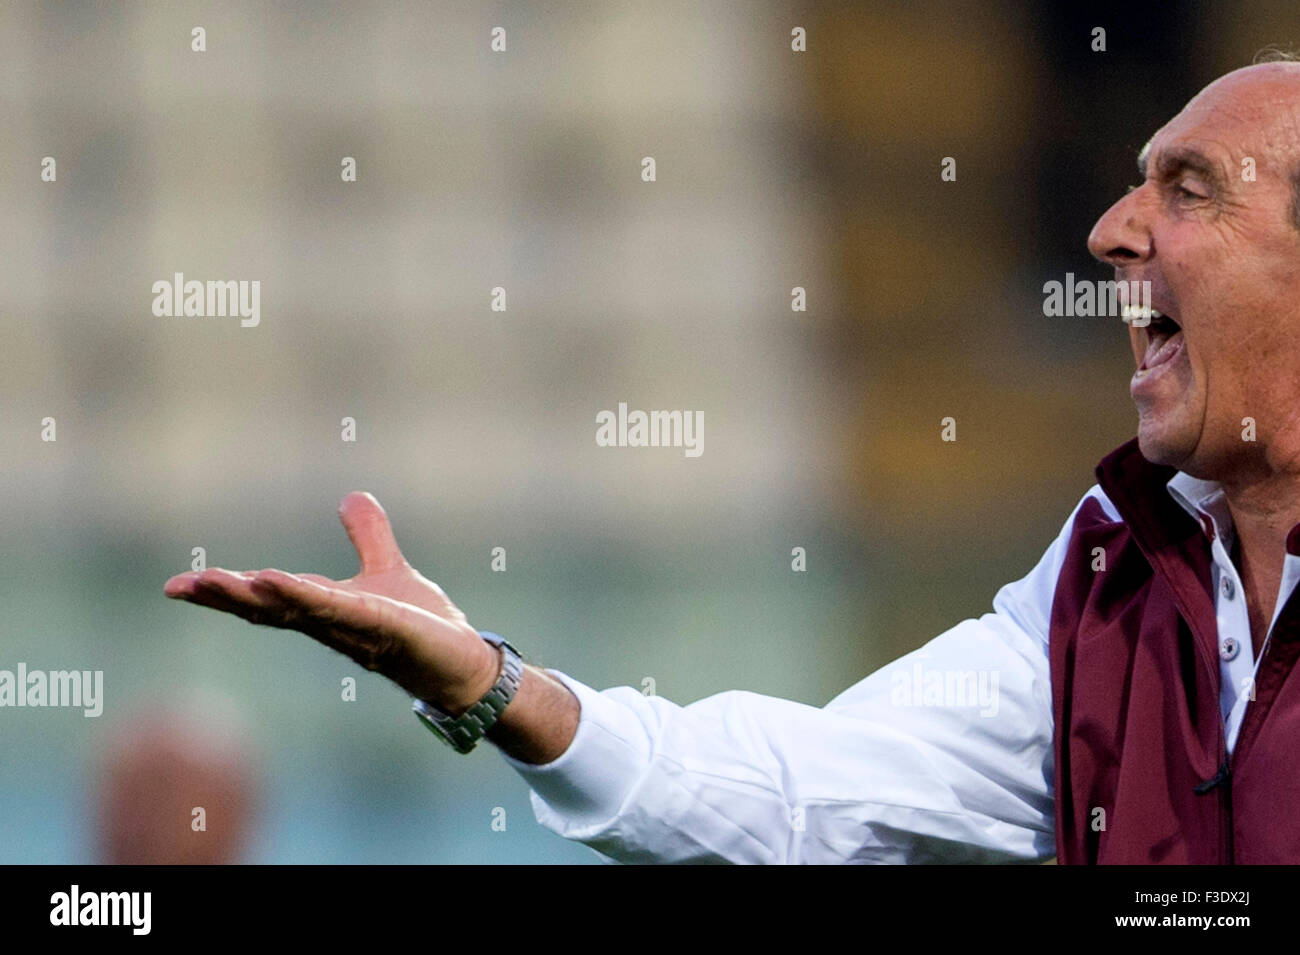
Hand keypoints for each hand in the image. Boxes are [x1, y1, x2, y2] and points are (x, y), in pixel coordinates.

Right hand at [163, 492, 500, 714]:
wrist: (463, 661)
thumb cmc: (423, 626)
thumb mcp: (387, 571)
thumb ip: (368, 538)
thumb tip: (351, 496)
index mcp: (323, 609)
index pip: (265, 599)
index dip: (225, 591)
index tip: (178, 583)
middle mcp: (329, 623)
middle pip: (267, 610)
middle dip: (224, 597)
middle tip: (179, 586)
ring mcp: (354, 628)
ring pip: (294, 612)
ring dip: (253, 597)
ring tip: (212, 580)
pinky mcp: (384, 627)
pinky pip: (338, 609)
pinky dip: (304, 595)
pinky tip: (274, 580)